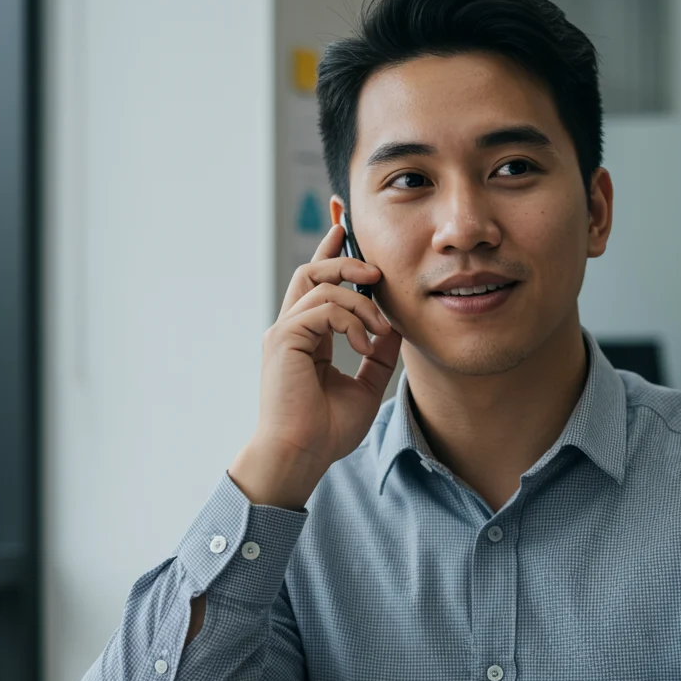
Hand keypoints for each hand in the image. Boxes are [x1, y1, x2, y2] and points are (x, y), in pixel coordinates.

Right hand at [229, 223, 401, 508]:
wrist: (302, 456)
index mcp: (307, 337)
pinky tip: (364, 346)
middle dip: (344, 255)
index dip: (332, 250)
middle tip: (377, 270)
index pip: (318, 283)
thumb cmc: (327, 430)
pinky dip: (351, 320)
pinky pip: (322, 307)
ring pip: (319, 282)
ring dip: (359, 299)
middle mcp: (291, 328)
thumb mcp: (367, 384)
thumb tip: (396, 326)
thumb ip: (379, 353)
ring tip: (379, 328)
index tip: (346, 224)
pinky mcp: (284, 340)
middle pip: (313, 270)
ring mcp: (284, 332)